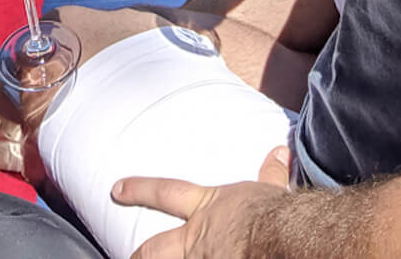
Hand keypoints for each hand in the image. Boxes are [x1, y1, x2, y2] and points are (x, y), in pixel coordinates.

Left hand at [113, 145, 290, 258]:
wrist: (283, 240)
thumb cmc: (274, 215)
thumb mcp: (269, 190)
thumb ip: (270, 174)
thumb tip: (279, 151)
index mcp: (207, 208)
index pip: (166, 193)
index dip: (139, 190)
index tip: (117, 189)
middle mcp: (197, 240)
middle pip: (154, 249)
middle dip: (138, 255)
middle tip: (127, 256)